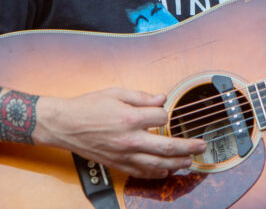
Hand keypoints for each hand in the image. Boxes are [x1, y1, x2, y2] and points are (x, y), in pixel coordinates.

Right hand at [36, 87, 206, 178]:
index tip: (164, 110)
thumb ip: (141, 96)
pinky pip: (142, 172)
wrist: (64, 125)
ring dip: (177, 163)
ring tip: (190, 161)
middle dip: (188, 146)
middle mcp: (129, 139)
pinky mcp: (118, 164)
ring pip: (158, 163)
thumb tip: (161, 98)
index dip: (165, 112)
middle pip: (167, 146)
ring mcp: (124, 155)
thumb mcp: (115, 93)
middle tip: (201, 145)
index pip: (161, 116)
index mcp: (129, 117)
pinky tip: (166, 170)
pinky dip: (157, 173)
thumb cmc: (87, 107)